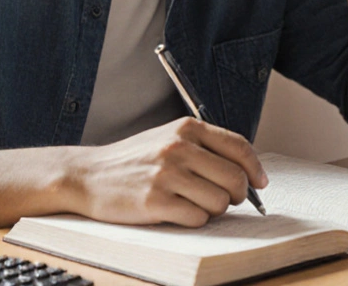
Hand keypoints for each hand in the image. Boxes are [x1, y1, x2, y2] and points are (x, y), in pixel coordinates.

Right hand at [65, 118, 267, 226]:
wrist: (87, 175)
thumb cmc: (134, 160)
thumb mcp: (169, 138)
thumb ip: (204, 147)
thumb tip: (247, 171)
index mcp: (187, 128)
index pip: (239, 147)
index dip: (255, 169)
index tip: (260, 183)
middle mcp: (179, 148)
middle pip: (235, 178)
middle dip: (237, 195)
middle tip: (225, 200)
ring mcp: (167, 174)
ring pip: (220, 202)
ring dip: (214, 209)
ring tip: (194, 203)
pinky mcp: (156, 201)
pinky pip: (198, 218)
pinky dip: (194, 220)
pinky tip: (177, 211)